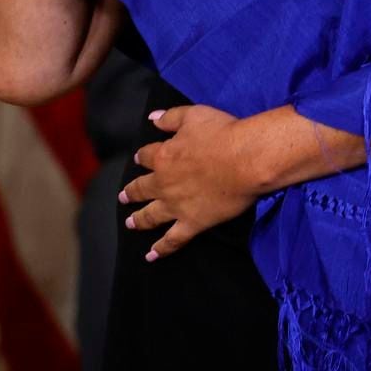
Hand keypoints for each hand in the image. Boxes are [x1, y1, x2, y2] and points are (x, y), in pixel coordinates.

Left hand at [120, 106, 259, 260]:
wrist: (245, 160)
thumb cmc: (222, 133)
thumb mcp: (194, 115)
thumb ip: (170, 117)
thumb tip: (152, 118)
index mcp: (164, 156)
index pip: (146, 156)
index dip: (143, 157)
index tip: (140, 159)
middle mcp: (164, 183)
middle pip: (142, 189)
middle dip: (132, 192)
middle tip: (124, 196)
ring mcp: (176, 206)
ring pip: (151, 216)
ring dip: (139, 220)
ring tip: (131, 223)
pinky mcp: (192, 223)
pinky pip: (172, 240)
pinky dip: (161, 248)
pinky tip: (152, 255)